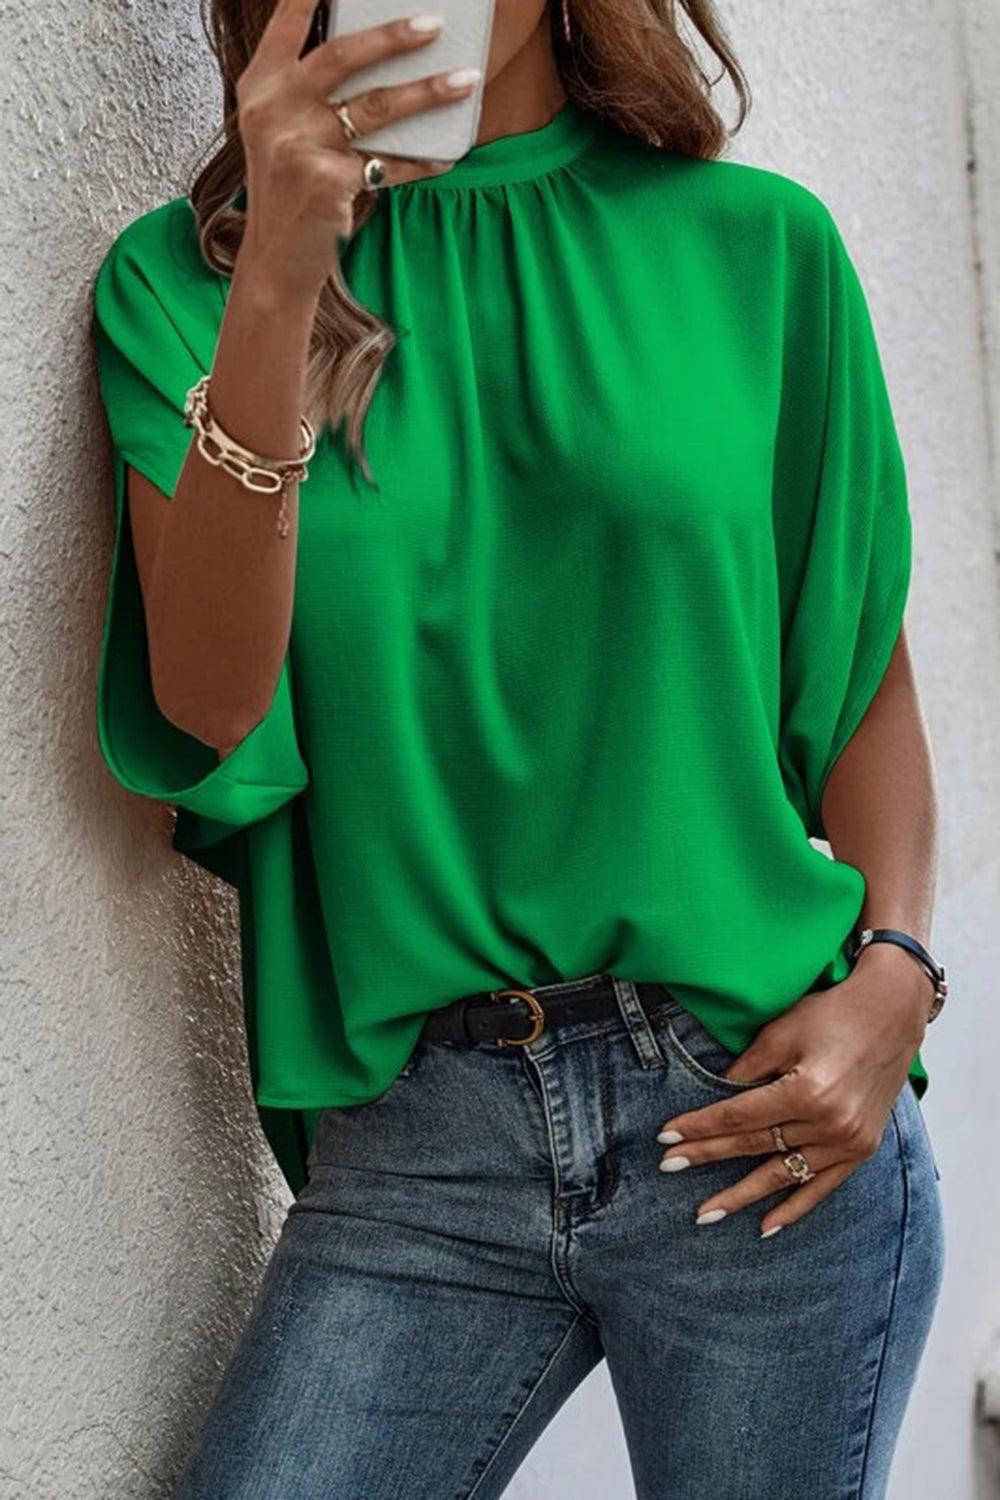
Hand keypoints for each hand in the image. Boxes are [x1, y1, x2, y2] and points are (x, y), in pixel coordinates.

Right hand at [236, 0, 479, 299]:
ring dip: (427, 93)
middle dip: (392, 36)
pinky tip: (447, 156)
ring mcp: (298, 146)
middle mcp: (273, 109)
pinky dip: (421, 162)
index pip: (287, 24)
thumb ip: (309, 93)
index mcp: (261, 87)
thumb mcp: (281, 133)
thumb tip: (378, 61)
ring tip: (465, 81)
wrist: (276, 261)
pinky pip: (388, 164)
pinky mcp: (326, 183)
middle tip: (434, 24)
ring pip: (376, 109)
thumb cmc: (289, 192)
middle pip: (341, 57)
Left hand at [655, 945, 931, 1236]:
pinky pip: (821, 1187)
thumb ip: (746, 1069)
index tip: (665, 1139)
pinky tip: (765, 1227)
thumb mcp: (781, 1032)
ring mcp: (848, 1141)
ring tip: (704, 1214)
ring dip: (742, 1196)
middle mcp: (829, 1123)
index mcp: (806, 1092)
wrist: (892, 1013)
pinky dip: (794, 1208)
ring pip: (782, 1175)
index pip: (737, 1117)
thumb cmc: (831, 1013)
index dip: (699, 1128)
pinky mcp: (862, 1149)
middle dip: (707, 1157)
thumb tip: (714, 1097)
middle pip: (753, 1146)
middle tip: (668, 1168)